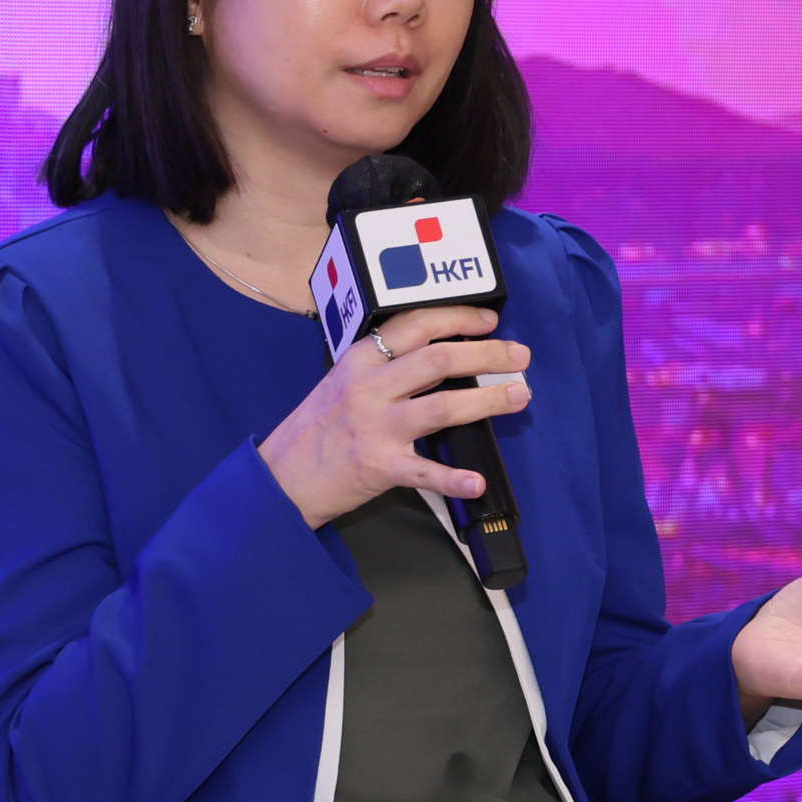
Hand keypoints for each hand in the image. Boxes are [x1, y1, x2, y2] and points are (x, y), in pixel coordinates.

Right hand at [258, 305, 531, 526]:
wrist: (283, 476)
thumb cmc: (317, 427)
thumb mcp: (343, 381)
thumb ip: (384, 367)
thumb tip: (441, 355)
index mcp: (361, 360)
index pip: (415, 325)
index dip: (458, 319)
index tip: (490, 322)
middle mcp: (369, 388)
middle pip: (438, 360)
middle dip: (486, 355)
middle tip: (519, 355)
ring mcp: (375, 427)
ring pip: (442, 407)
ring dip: (488, 401)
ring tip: (519, 396)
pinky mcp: (379, 467)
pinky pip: (424, 473)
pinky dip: (454, 479)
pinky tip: (477, 482)